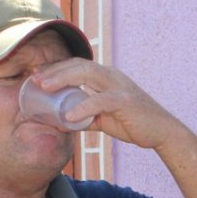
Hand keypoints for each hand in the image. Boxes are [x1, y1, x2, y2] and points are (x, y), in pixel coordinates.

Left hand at [33, 59, 187, 149]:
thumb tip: (62, 122)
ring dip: (63, 79)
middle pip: (78, 64)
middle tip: (34, 79)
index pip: (77, 65)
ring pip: (87, 74)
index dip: (55, 68)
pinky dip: (82, 107)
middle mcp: (112, 76)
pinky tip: (68, 116)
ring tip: (44, 88)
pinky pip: (100, 101)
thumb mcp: (105, 119)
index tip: (36, 75)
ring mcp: (119, 86)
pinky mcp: (125, 101)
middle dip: (54, 70)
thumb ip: (86, 117)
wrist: (162, 133)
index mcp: (106, 77)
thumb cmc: (134, 124)